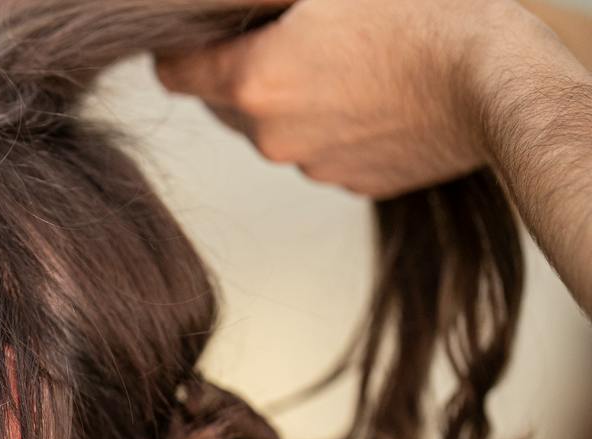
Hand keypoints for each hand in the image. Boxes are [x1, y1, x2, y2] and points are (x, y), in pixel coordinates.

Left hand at [152, 0, 529, 197]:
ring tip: (347, 60)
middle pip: (228, 103)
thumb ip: (275, 0)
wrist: (499, 83)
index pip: (176, 73)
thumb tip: (252, 9)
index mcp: (254, 80)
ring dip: (297, 99)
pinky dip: (338, 125)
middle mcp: (271, 135)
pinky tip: (376, 92)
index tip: (190, 39)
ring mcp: (313, 166)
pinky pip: (327, 149)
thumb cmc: (429, 16)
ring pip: (280, 128)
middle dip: (245, 71)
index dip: (180, 51)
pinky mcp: (356, 183)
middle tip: (286, 36)